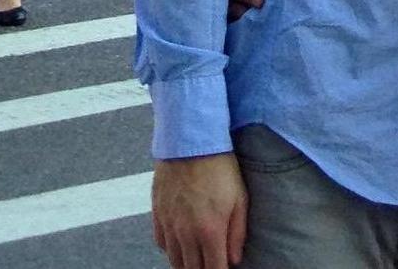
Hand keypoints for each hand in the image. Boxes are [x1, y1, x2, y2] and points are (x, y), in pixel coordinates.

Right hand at [150, 151, 246, 268]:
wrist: (190, 140)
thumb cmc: (220, 166)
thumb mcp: (239, 197)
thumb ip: (237, 233)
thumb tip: (234, 260)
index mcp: (210, 231)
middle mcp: (186, 233)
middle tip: (211, 263)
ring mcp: (169, 224)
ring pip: (174, 261)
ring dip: (186, 264)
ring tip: (196, 259)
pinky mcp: (157, 213)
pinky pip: (161, 243)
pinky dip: (170, 249)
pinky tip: (180, 243)